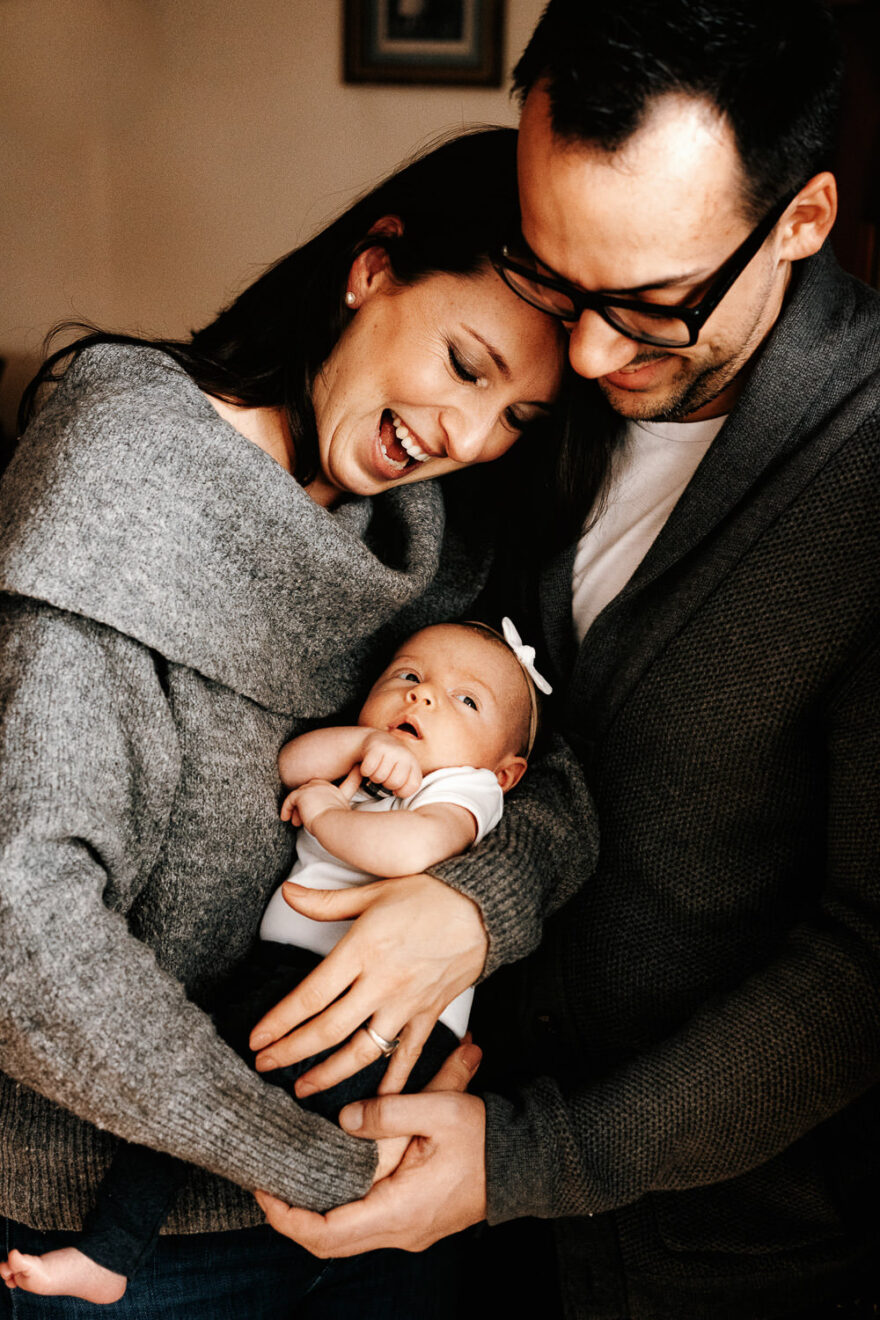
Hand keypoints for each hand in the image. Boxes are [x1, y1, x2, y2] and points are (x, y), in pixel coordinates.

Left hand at [249, 875, 487, 1096]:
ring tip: (304, 1089)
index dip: (280, 1021)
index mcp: (362, 950)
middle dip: (292, 1052)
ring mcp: (407, 1003)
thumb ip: (326, 901)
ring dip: (330, 1075)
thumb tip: (287, 893)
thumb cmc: (428, 894)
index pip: (311, 995)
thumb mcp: (373, 892)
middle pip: (329, 1029)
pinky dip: (392, 1083)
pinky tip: (374, 1104)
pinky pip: (408, 1056)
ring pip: (363, 1051)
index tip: (257, 1038)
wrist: (483, 907)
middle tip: (264, 1066)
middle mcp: (381, 982)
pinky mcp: (429, 1014)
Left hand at [255, 1042, 486, 1253]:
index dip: (288, 1218)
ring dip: (314, 1218)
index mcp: (400, 1210)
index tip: (264, 1192)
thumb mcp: (437, 1110)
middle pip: (329, 1244)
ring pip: (346, 1239)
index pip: (328, 1233)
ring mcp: (408, 1231)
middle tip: (267, 1188)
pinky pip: (365, 1227)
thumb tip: (345, 1121)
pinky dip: (339, 1211)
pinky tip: (330, 1183)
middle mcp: (400, 1231)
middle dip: (291, 1221)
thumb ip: (386, 1113)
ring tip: (290, 1184)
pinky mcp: (414, 1222)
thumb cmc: (484, 1138)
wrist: (525, 1162)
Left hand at [280, 771, 359, 828]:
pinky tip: (285, 817)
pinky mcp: (303, 794)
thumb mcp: (339, 816)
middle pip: (309, 791)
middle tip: (303, 819)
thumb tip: (323, 819)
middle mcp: (325, 786)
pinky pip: (291, 799)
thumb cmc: (338, 826)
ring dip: (296, 809)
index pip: (320, 790)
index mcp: (335, 792)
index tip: (312, 811)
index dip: (314, 800)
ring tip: (296, 822)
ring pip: (299, 795)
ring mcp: (313, 788)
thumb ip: (331, 812)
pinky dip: (287, 808)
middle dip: (304, 804)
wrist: (335, 825)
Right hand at [359, 732, 421, 797]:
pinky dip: (365, 771)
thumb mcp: (404, 772)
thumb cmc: (393, 762)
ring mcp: (391, 750)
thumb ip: (406, 785)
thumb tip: (397, 794)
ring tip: (377, 770)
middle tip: (385, 776)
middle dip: (386, 784)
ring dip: (374, 777)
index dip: (402, 791)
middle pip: (394, 783)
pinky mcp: (377, 747)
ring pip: (379, 777)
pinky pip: (368, 769)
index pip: (412, 786)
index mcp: (414, 764)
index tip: (396, 788)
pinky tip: (370, 765)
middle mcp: (405, 755)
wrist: (380, 740)